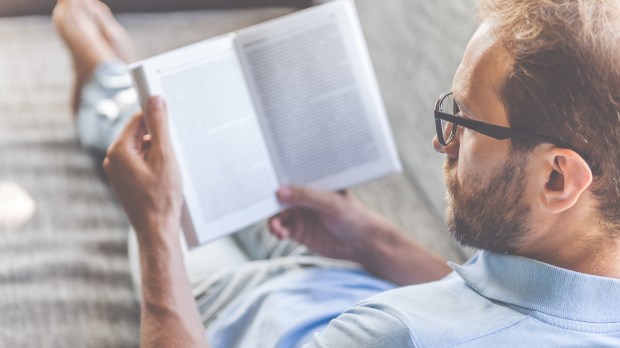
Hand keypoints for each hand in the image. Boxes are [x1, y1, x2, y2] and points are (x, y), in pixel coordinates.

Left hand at [103, 96, 182, 241]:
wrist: (157, 229)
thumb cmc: (161, 197)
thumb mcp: (165, 156)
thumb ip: (160, 125)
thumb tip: (155, 99)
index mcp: (118, 151)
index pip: (136, 120)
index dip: (155, 116)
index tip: (171, 115)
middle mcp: (113, 159)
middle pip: (138, 133)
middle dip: (158, 137)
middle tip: (174, 148)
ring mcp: (118, 171)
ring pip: (141, 148)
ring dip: (157, 151)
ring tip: (170, 167)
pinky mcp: (126, 181)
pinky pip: (140, 161)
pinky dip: (154, 162)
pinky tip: (166, 175)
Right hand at [268, 186, 394, 261]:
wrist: (362, 244)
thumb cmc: (354, 216)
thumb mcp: (331, 203)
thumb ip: (306, 197)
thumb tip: (280, 192)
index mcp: (312, 183)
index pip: (290, 176)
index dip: (276, 177)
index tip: (263, 180)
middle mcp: (303, 197)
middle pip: (279, 195)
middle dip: (268, 200)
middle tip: (259, 204)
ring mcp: (300, 214)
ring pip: (276, 214)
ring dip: (272, 219)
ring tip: (276, 227)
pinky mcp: (298, 231)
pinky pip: (281, 229)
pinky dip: (277, 230)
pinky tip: (280, 234)